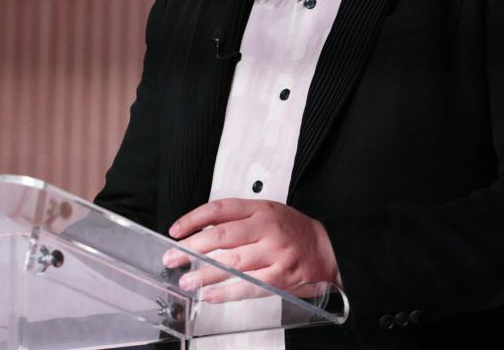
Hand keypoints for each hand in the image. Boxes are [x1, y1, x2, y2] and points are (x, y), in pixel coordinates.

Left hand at [161, 198, 340, 302]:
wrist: (330, 249)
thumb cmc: (294, 232)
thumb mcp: (268, 213)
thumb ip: (238, 220)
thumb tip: (200, 232)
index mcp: (261, 209)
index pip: (219, 209)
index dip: (193, 219)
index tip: (176, 230)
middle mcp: (267, 228)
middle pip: (221, 236)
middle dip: (192, 248)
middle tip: (173, 257)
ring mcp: (275, 252)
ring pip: (232, 262)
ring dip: (205, 273)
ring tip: (187, 280)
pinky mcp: (282, 276)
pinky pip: (249, 285)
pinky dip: (227, 292)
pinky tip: (211, 295)